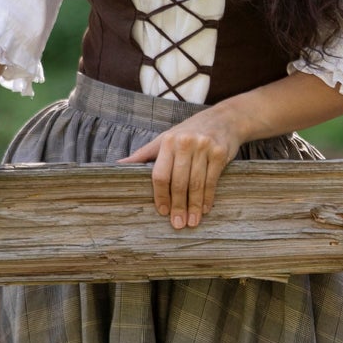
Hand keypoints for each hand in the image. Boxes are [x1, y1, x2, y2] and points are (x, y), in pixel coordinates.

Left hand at [120, 108, 241, 228]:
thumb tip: (118, 165)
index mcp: (168, 141)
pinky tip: (204, 209)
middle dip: (178, 206)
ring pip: (196, 184)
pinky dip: (208, 197)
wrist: (224, 119)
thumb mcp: (166, 137)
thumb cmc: (190, 131)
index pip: (160, 174)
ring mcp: (204, 147)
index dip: (160, 195)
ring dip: (194, 206)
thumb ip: (144, 153)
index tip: (162, 211)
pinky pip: (212, 181)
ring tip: (192, 222)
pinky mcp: (220, 153)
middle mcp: (185, 143)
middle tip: (178, 224)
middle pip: (179, 182)